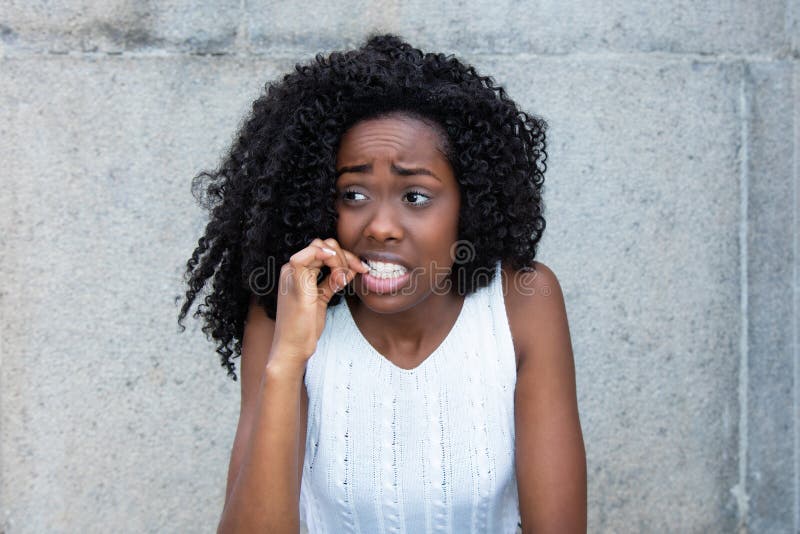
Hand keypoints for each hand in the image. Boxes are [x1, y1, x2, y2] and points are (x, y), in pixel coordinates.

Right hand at [270, 238, 367, 366]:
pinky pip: (305, 257)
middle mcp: (291, 269)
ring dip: (341, 260)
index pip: (323, 250)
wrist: (293, 347)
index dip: (345, 255)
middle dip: (346, 255)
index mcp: (297, 272)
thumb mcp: (322, 298)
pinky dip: (323, 255)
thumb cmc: (305, 327)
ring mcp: (291, 274)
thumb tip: (351, 268)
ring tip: (345, 280)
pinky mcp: (294, 283)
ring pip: (320, 248)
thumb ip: (333, 281)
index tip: (361, 269)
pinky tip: (337, 269)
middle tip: (360, 270)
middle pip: (324, 245)